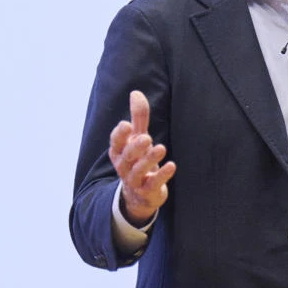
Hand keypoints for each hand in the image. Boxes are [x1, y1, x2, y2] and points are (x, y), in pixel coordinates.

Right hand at [108, 91, 175, 225]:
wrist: (139, 194)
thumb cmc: (138, 160)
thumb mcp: (138, 138)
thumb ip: (138, 118)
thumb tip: (136, 92)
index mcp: (119, 152)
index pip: (116, 142)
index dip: (120, 135)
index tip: (127, 125)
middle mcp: (124, 166)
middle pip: (126, 156)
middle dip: (135, 147)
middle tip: (146, 138)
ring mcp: (135, 180)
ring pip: (138, 171)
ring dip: (149, 160)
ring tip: (161, 148)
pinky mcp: (147, 191)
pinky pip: (153, 184)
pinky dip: (162, 175)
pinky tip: (172, 165)